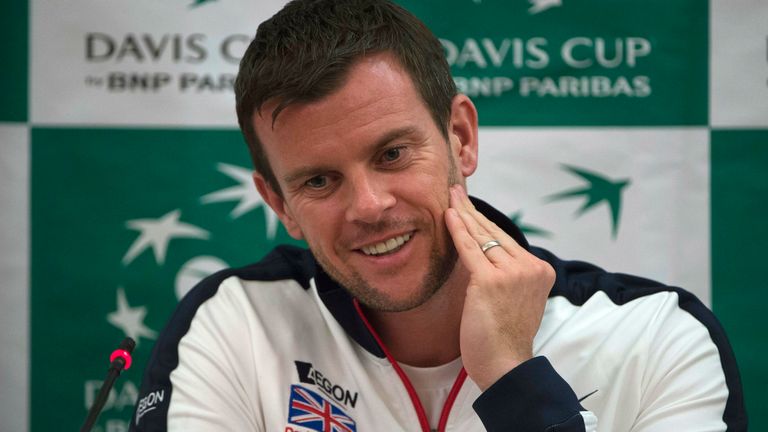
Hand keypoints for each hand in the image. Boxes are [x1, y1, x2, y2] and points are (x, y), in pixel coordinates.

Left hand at [444, 185, 555, 389]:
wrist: (505, 364)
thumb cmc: (504, 337)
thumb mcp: (514, 299)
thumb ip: (508, 275)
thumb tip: (487, 254)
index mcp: (540, 271)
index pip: (506, 239)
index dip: (485, 221)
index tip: (470, 206)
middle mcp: (530, 268)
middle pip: (495, 232)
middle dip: (472, 210)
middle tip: (456, 190)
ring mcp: (513, 273)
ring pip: (482, 237)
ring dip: (462, 215)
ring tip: (450, 197)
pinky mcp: (491, 280)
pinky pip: (470, 248)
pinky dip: (457, 230)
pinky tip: (448, 215)